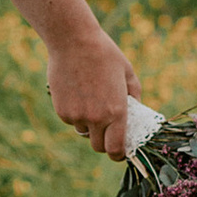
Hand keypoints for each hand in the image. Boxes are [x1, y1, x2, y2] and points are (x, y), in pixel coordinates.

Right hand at [46, 30, 140, 159]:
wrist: (74, 41)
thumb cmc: (105, 54)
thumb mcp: (127, 73)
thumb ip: (135, 97)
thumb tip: (135, 112)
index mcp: (117, 112)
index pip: (116, 149)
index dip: (118, 155)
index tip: (119, 152)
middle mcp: (96, 118)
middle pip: (98, 146)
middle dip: (103, 141)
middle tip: (105, 128)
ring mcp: (76, 116)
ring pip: (84, 131)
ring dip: (88, 124)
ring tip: (90, 99)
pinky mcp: (61, 110)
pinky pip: (71, 120)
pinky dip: (75, 113)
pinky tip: (77, 92)